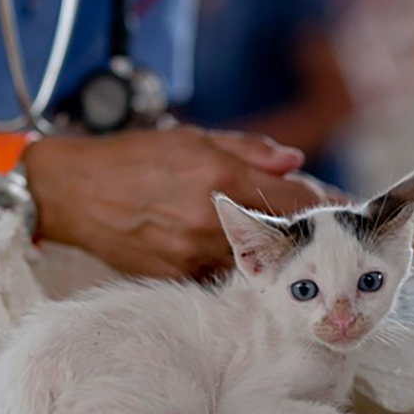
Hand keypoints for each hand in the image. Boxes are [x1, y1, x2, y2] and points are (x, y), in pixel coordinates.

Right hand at [27, 126, 326, 277]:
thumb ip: (248, 151)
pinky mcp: (175, 275)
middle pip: (281, 234)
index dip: (325, 204)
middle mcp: (209, 219)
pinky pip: (219, 274)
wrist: (72, 193)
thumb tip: (293, 161)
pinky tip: (232, 256)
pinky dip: (232, 264)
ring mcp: (191, 252)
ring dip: (271, 252)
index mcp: (218, 177)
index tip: (342, 209)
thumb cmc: (130, 158)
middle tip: (317, 229)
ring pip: (254, 259)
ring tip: (276, 243)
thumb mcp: (192, 138)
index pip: (294, 198)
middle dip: (302, 230)